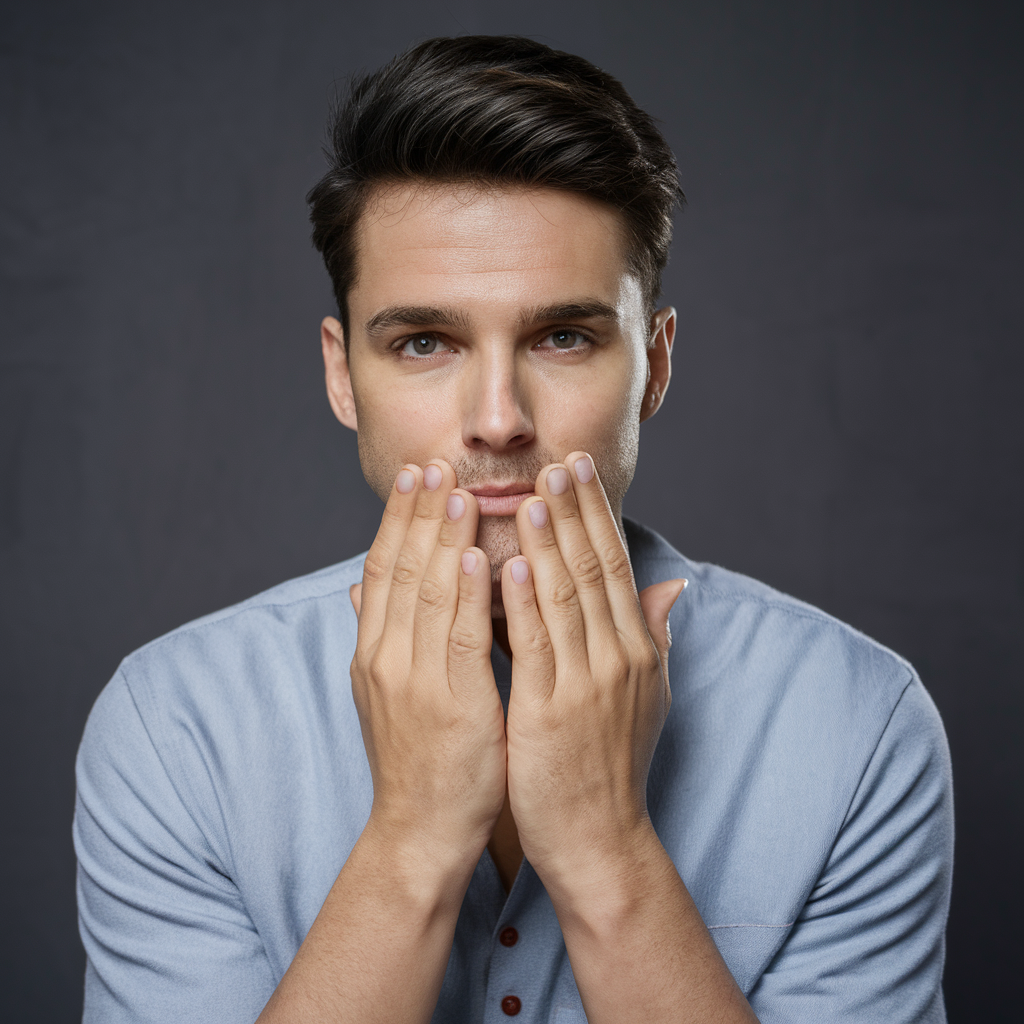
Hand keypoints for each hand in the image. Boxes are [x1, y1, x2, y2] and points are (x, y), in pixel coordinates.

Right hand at [350, 461, 506, 868]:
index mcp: (373, 650)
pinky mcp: (451, 703)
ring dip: (442, 538)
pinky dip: (468, 595)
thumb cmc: (416, 757)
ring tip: (458, 491)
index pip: (383, 568)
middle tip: (434, 463)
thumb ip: (379, 633)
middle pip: (400, 569)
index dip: (398, 519)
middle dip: (418, 513)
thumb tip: (361, 586)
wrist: (419, 829)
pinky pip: (459, 639)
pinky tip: (478, 556)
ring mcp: (414, 680)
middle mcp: (385, 657)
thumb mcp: (384, 690)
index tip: (416, 476)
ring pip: (427, 593)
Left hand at [500, 452, 685, 891]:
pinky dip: (523, 603)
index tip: (580, 471)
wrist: (598, 835)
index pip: (615, 564)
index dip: (597, 515)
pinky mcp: (551, 711)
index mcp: (636, 650)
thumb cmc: (611, 761)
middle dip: (576, 512)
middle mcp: (619, 658)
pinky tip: (509, 566)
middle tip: (558, 461)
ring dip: (549, 544)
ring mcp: (587, 684)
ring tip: (533, 497)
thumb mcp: (647, 694)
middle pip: (594, 570)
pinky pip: (536, 647)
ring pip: (566, 599)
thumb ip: (655, 635)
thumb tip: (674, 585)